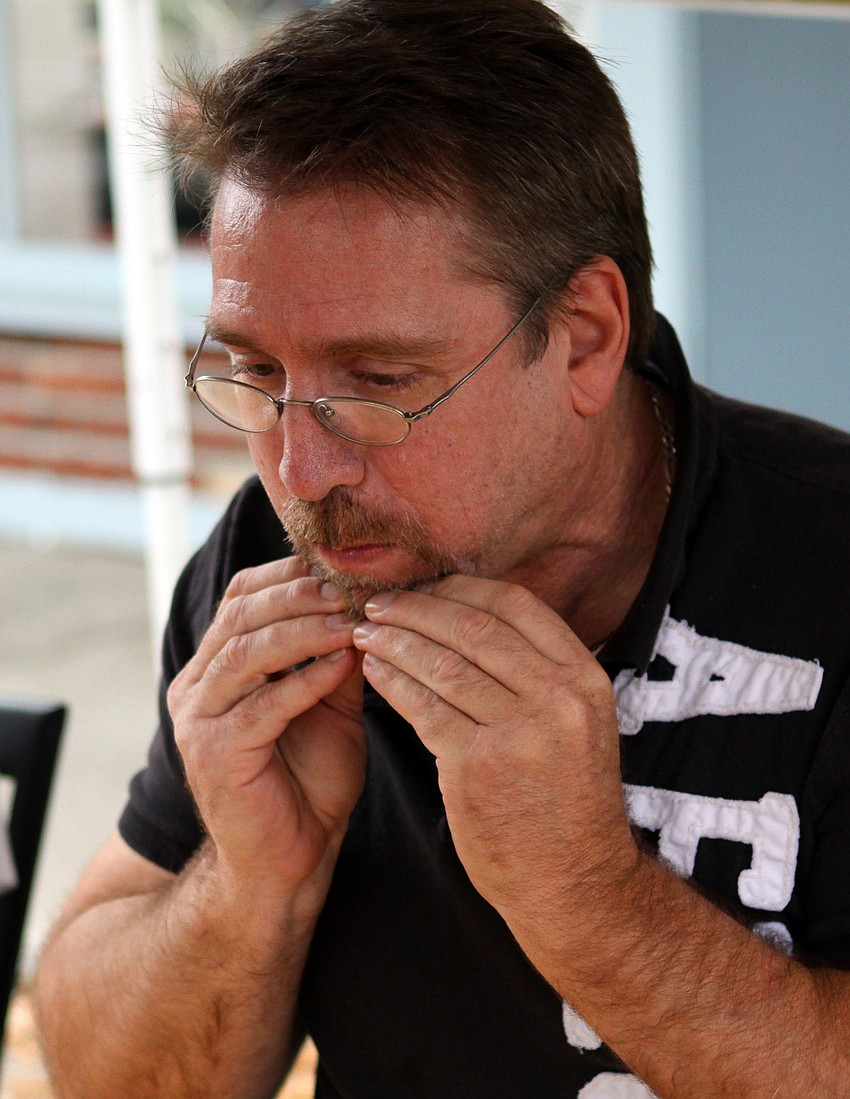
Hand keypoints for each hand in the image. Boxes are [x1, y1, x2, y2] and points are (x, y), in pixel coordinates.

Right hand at [168, 557, 364, 901]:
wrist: (288, 864)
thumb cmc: (310, 783)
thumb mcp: (331, 705)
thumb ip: (339, 656)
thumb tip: (371, 603)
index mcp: (217, 665)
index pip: (244, 595)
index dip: (293, 574)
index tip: (347, 566)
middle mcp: (198, 685)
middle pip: (242, 613)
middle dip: (300, 594)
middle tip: (353, 588)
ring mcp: (198, 719)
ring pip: (247, 650)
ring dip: (305, 629)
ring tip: (352, 620)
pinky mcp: (214, 753)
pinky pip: (261, 704)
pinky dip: (305, 679)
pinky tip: (343, 664)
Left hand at [351, 575, 637, 951]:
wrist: (574, 885)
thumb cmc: (564, 802)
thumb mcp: (576, 724)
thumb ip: (536, 673)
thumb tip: (470, 617)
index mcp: (584, 677)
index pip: (514, 604)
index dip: (459, 587)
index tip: (424, 587)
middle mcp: (558, 697)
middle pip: (473, 626)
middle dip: (417, 607)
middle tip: (378, 602)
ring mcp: (520, 732)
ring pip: (442, 662)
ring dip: (394, 641)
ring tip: (364, 633)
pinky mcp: (477, 766)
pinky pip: (422, 705)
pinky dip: (391, 682)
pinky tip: (371, 672)